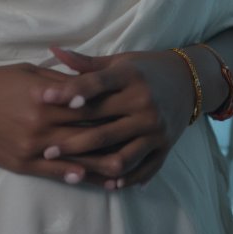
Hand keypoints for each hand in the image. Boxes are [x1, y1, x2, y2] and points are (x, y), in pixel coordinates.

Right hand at [0, 62, 123, 187]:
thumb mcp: (25, 71)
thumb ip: (57, 80)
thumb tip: (84, 83)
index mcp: (44, 95)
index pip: (86, 102)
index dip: (111, 107)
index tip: (131, 110)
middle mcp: (42, 122)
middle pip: (86, 130)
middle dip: (113, 137)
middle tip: (139, 141)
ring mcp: (32, 146)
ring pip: (76, 156)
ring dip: (101, 164)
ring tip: (124, 169)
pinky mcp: (22, 163)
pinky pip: (54, 172)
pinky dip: (74, 175)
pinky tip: (90, 178)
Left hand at [36, 45, 198, 189]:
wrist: (188, 81)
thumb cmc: (144, 69)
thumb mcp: (118, 61)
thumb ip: (86, 64)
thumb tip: (53, 51)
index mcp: (131, 77)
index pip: (97, 85)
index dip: (70, 92)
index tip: (45, 100)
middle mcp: (145, 103)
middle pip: (103, 128)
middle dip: (72, 141)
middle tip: (46, 149)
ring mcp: (156, 128)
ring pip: (121, 156)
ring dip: (94, 166)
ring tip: (70, 170)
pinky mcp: (165, 146)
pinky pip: (143, 169)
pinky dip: (125, 179)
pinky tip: (105, 183)